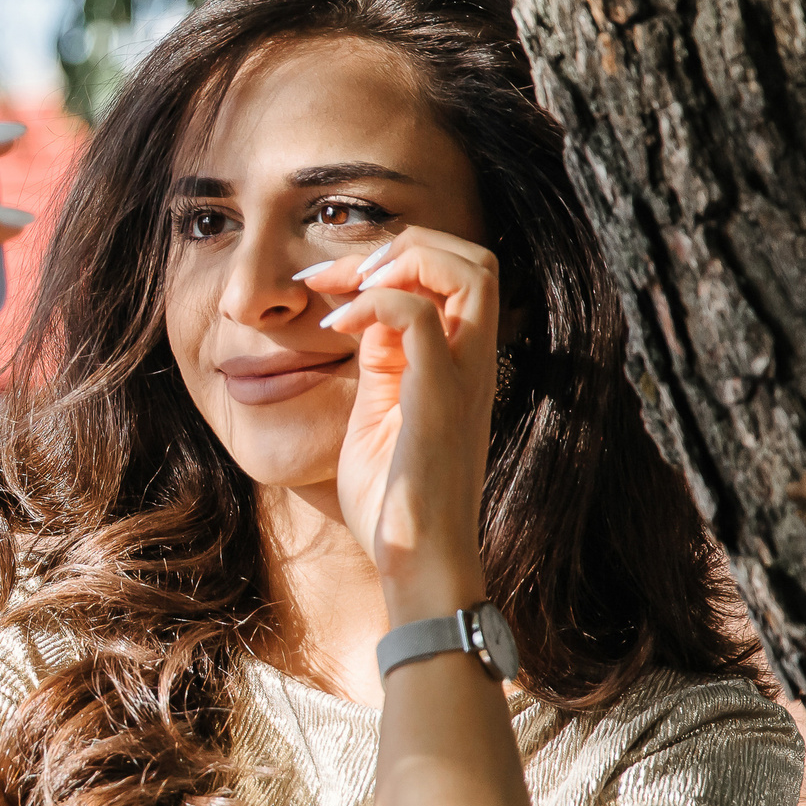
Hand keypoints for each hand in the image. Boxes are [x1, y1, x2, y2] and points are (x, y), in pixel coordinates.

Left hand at [300, 228, 500, 615]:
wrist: (414, 560)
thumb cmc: (391, 502)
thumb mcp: (377, 414)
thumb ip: (379, 364)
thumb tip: (359, 316)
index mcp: (457, 364)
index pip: (454, 277)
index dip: (395, 261)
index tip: (330, 282)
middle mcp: (472, 362)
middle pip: (476, 258)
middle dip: (407, 245)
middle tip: (345, 276)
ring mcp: (463, 376)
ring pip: (470, 270)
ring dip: (401, 262)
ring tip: (348, 289)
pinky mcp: (439, 397)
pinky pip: (419, 315)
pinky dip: (373, 303)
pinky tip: (335, 328)